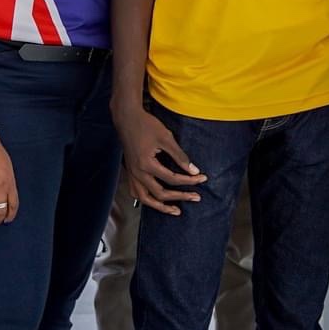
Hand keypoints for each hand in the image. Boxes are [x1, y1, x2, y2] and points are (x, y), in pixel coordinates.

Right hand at [114, 100, 205, 215]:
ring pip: (145, 199)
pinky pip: (136, 192)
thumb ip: (180, 156)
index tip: (202, 178)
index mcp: (146, 165)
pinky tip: (155, 201)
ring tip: (175, 211)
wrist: (127, 118)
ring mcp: (132, 174)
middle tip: (195, 198)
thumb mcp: (166, 138)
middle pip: (160, 193)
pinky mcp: (130, 172)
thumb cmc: (146, 125)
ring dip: (160, 207)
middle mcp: (137, 173)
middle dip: (180, 197)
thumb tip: (194, 170)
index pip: (172, 179)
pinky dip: (146, 199)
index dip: (189, 180)